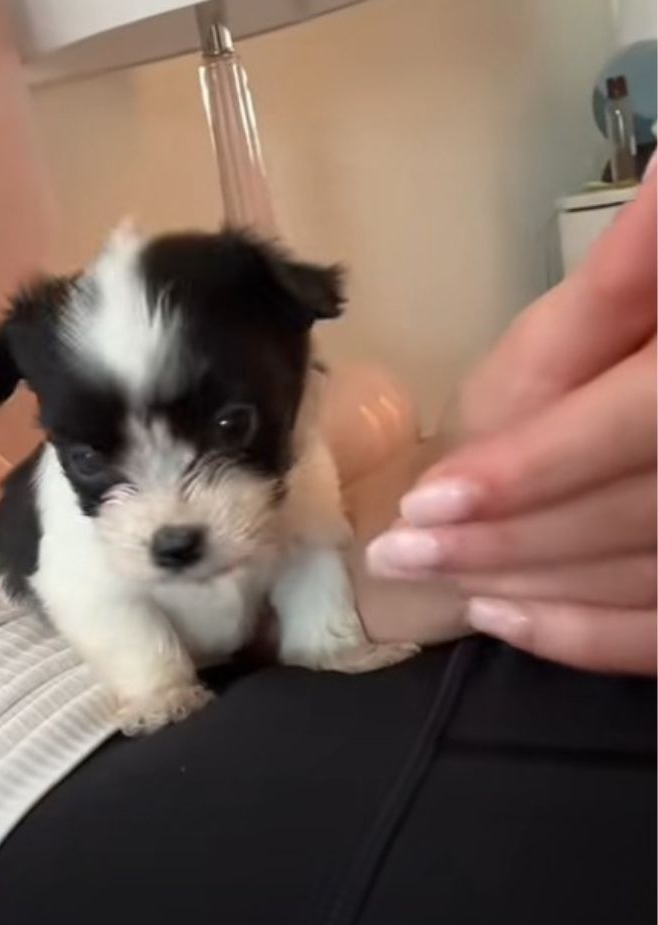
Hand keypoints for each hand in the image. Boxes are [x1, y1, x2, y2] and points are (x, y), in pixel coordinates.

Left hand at [365, 176, 655, 673]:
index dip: (536, 469)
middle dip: (511, 537)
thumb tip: (655, 183)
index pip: (643, 424)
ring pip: (653, 573)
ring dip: (535, 583)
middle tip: (399, 552)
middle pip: (643, 512)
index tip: (429, 503)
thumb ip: (625, 277)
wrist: (630, 427)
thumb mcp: (592, 319)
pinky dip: (585, 636)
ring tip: (436, 576)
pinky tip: (503, 618)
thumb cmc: (608, 355)